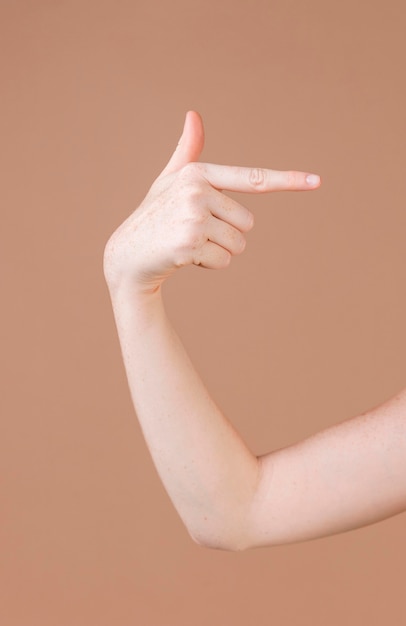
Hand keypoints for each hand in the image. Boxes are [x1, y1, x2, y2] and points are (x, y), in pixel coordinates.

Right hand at [103, 111, 320, 293]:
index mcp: (198, 173)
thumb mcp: (170, 182)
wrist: (126, 255)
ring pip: (238, 245)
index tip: (317, 181)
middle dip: (227, 235)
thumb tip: (194, 114)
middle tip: (194, 233)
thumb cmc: (153, 216)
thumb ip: (187, 152)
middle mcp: (197, 190)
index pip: (252, 178)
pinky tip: (182, 258)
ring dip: (218, 252)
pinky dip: (208, 266)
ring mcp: (193, 216)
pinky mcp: (190, 243)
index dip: (288, 180)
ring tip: (187, 245)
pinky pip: (224, 262)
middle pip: (248, 223)